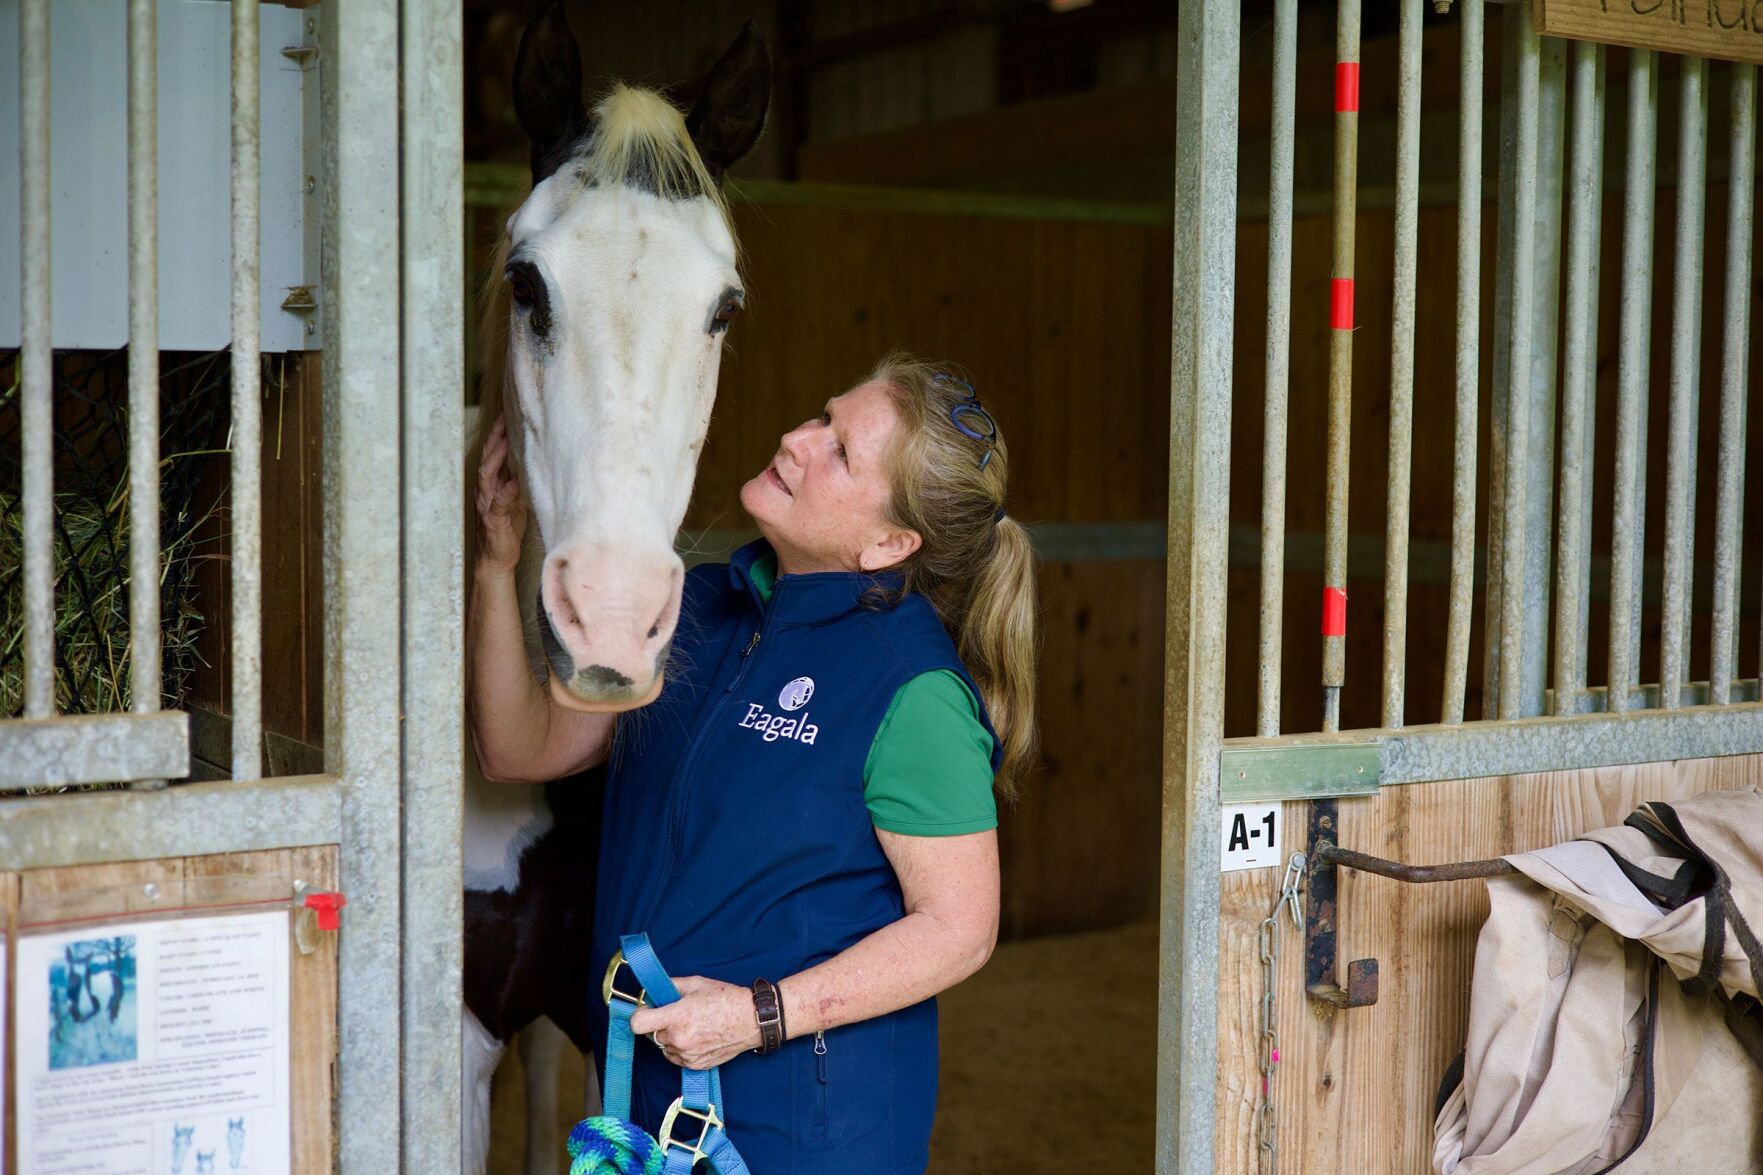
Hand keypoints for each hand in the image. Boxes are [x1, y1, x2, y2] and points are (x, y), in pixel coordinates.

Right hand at [475, 414, 527, 576]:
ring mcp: (487, 504)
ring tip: (506, 441)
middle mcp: (485, 491)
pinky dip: (506, 491)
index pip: (492, 454)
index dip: (497, 434)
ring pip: (487, 476)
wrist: (497, 558)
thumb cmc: (507, 528)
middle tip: (505, 418)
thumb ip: (519, 481)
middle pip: (487, 458)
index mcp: (491, 484)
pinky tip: (514, 482)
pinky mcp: (494, 519)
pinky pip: (499, 503)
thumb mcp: (515, 499)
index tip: (506, 413)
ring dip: (496, 458)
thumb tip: (534, 461)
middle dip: (495, 438)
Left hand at [628, 977, 761, 1069]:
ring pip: (664, 1047)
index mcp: (676, 1017)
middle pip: (652, 1034)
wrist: (750, 1020)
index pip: (637, 1023)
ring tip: (692, 1026)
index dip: (638, 1016)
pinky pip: (676, 1057)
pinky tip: (697, 1037)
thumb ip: (670, 986)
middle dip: (660, 1024)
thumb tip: (652, 989)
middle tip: (678, 1014)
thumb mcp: (696, 983)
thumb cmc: (726, 999)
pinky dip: (681, 1048)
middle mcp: (678, 1039)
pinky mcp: (695, 1065)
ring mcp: (686, 1055)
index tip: (646, 1011)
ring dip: (671, 1037)